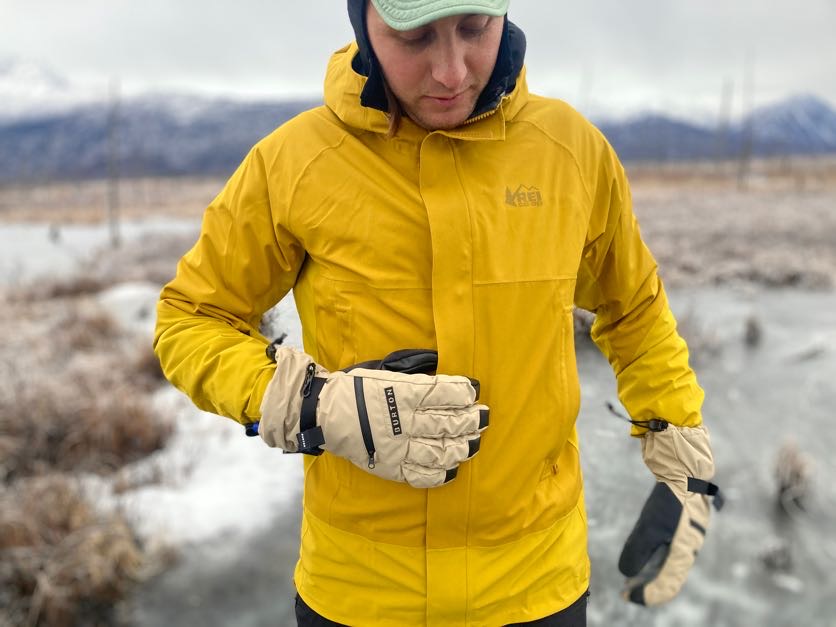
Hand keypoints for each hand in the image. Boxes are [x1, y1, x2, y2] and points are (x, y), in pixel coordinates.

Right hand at [258, 347, 488, 487]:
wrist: (323, 413)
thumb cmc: (357, 388)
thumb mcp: (386, 371)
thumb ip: (414, 374)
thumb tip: (441, 370)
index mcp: (403, 393)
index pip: (445, 392)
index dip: (465, 392)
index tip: (475, 390)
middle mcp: (403, 421)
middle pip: (448, 423)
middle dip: (472, 420)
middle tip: (484, 417)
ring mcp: (398, 447)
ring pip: (440, 451)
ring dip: (463, 447)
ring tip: (474, 442)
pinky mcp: (390, 467)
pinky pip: (421, 475)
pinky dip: (440, 474)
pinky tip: (453, 468)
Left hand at [618, 424, 722, 605]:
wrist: (683, 465)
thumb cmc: (670, 497)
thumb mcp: (650, 526)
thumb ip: (638, 551)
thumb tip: (627, 574)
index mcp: (686, 550)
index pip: (668, 584)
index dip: (648, 594)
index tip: (627, 597)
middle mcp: (688, 543)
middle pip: (667, 573)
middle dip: (646, 584)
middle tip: (626, 590)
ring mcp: (684, 529)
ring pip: (666, 558)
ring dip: (648, 568)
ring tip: (630, 574)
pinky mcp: (677, 517)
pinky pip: (665, 542)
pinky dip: (652, 551)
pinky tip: (640, 549)